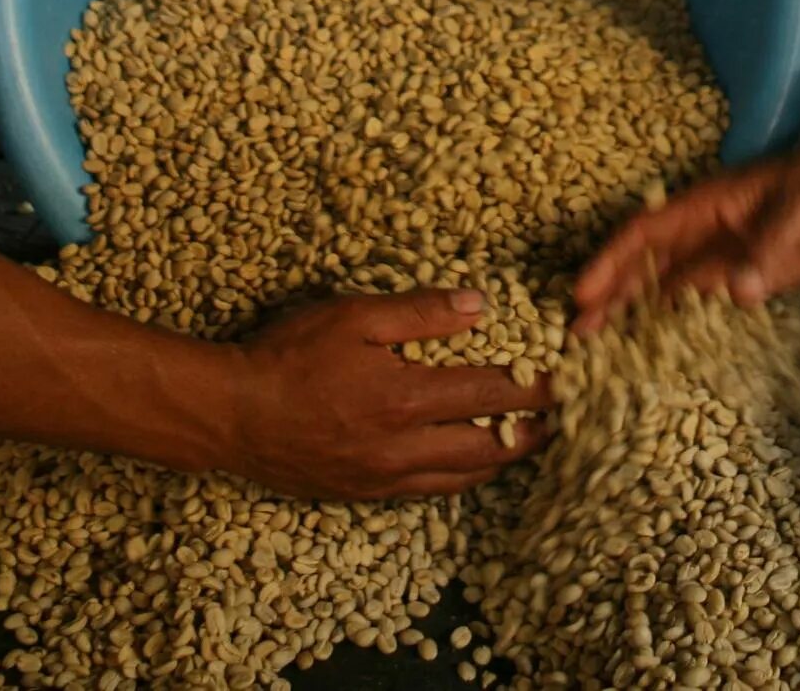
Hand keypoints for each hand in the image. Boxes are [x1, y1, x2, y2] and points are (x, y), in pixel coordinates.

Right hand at [222, 288, 550, 499]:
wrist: (231, 416)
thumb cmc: (287, 358)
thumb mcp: (353, 317)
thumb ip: (421, 312)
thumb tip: (480, 306)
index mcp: (407, 399)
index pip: (494, 392)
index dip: (538, 384)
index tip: (569, 373)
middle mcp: (404, 448)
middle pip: (492, 445)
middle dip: (534, 430)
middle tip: (565, 415)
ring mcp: (386, 478)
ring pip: (466, 476)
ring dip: (503, 456)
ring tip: (530, 438)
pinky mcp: (366, 494)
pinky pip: (431, 490)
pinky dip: (462, 475)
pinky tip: (470, 460)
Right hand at [571, 86, 799, 334]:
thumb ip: (771, 249)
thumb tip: (739, 292)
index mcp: (706, 207)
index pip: (648, 233)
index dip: (613, 261)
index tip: (585, 292)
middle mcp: (702, 232)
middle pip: (645, 264)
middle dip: (609, 295)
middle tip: (577, 334)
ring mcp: (717, 255)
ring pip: (664, 286)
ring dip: (633, 313)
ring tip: (599, 349)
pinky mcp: (736, 276)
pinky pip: (695, 301)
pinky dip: (671, 322)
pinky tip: (654, 349)